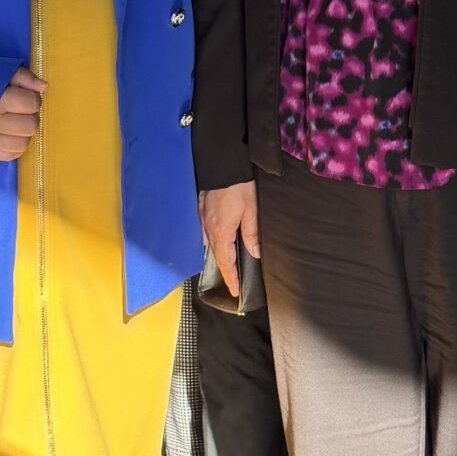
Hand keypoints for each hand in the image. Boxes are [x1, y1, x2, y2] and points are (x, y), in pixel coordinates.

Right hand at [0, 66, 45, 162]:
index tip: (26, 96)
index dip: (33, 98)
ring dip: (25, 133)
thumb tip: (44, 87)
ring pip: (22, 143)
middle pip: (30, 125)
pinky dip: (15, 146)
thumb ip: (23, 77)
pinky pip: (11, 155)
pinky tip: (11, 135)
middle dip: (31, 116)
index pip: (32, 104)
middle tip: (23, 110)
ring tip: (17, 122)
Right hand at [200, 181, 260, 296]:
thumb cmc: (239, 186)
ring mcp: (202, 219)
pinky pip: (204, 232)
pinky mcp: (201, 210)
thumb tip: (255, 253)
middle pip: (216, 256)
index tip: (235, 291)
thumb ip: (251, 233)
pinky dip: (212, 241)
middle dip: (224, 271)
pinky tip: (217, 241)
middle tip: (232, 283)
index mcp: (221, 232)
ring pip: (209, 244)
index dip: (231, 278)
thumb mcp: (251, 210)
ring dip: (218, 256)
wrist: (222, 164)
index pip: (226, 262)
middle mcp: (208, 228)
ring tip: (226, 266)